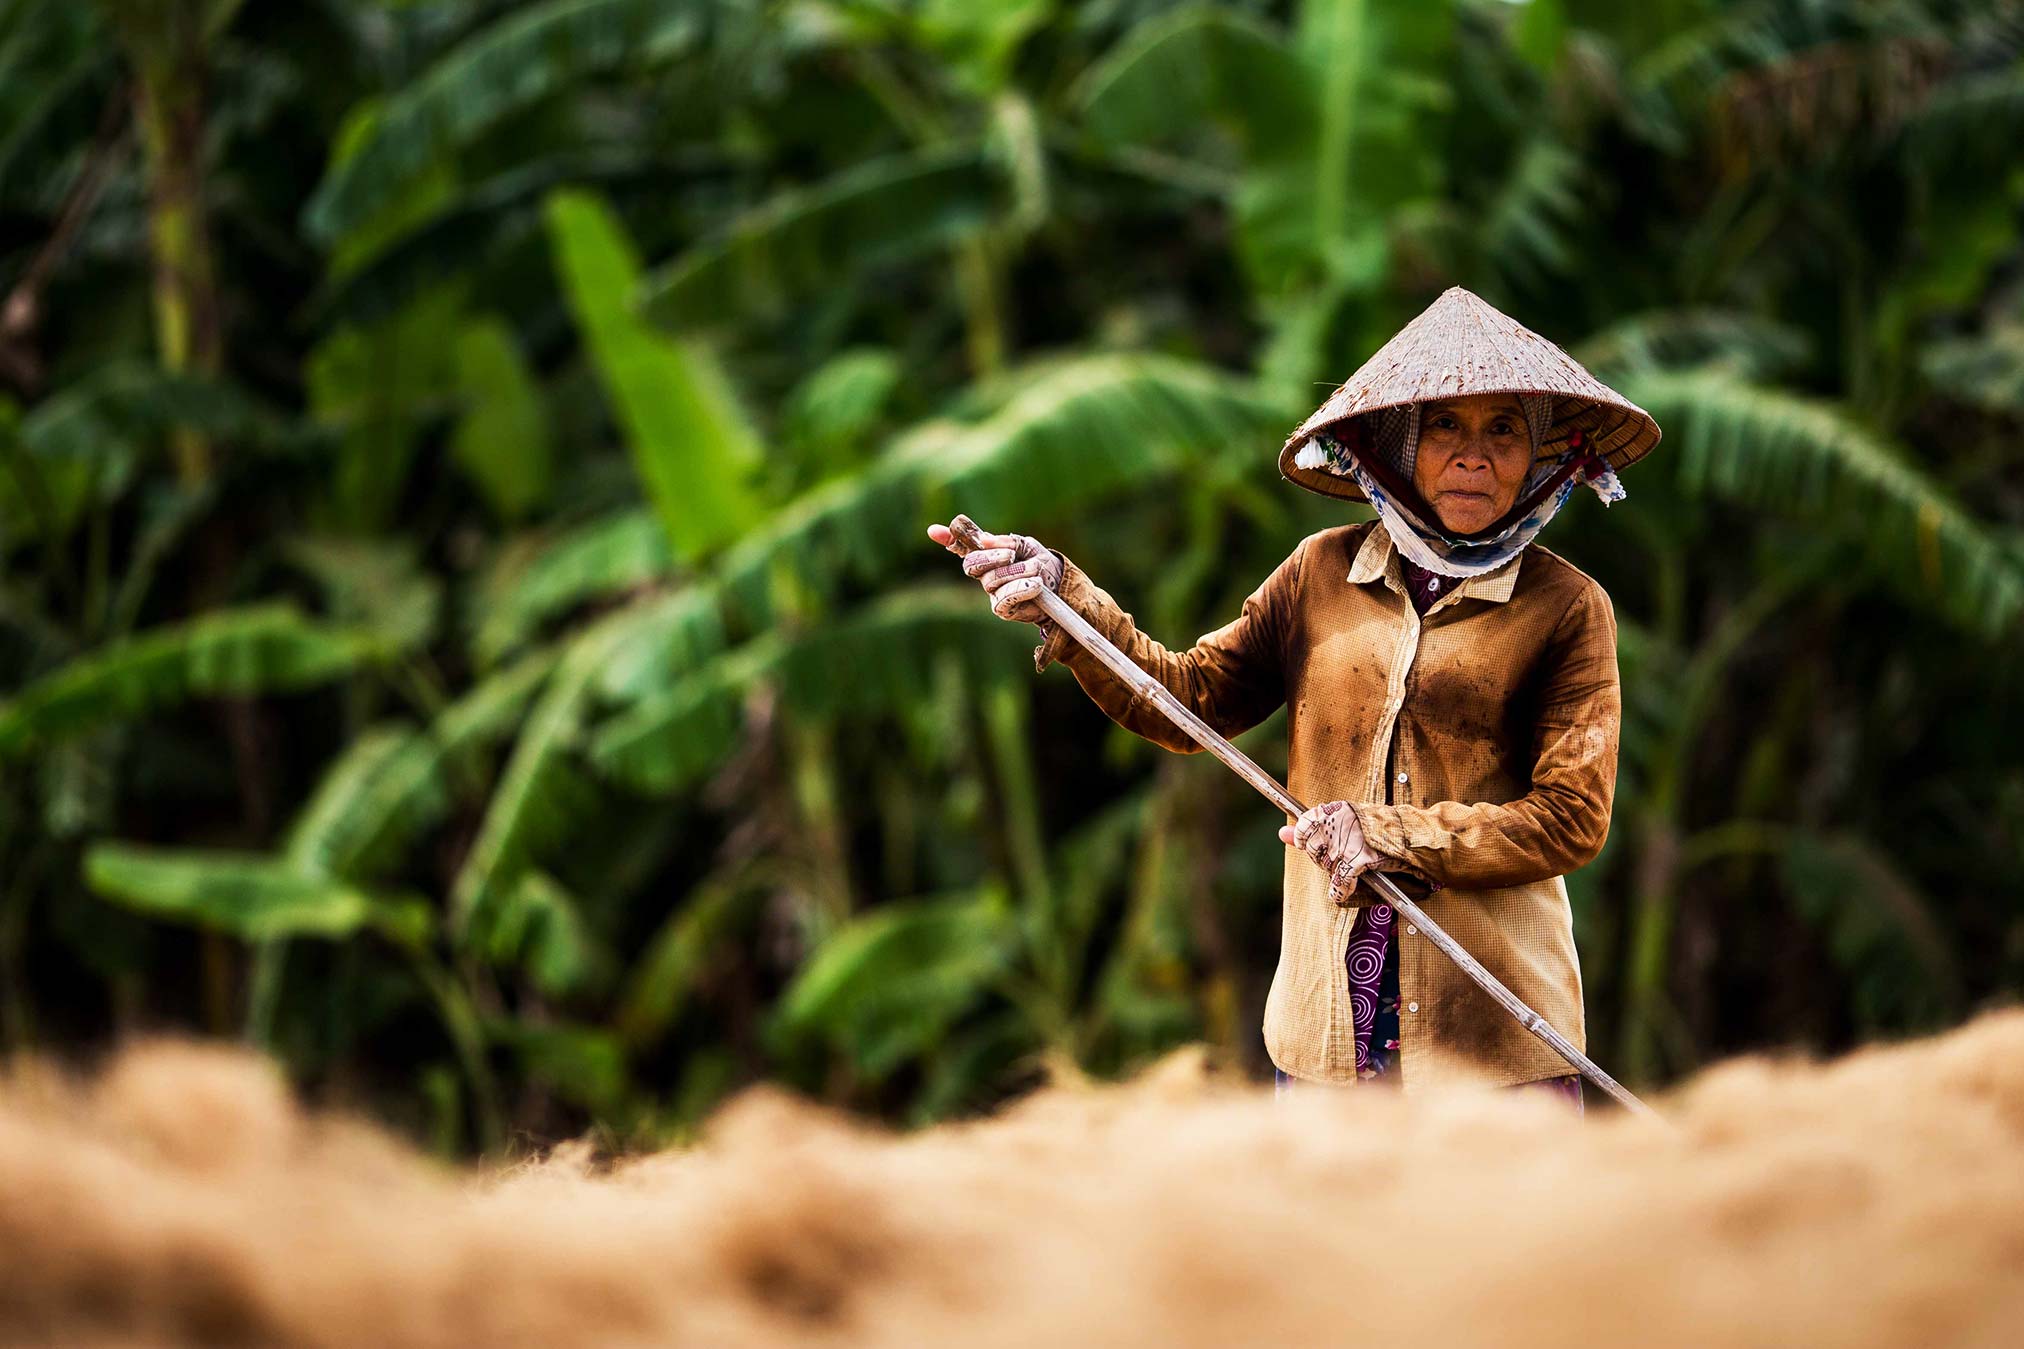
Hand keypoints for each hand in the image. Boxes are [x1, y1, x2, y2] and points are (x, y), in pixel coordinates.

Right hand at [927, 517, 1062, 624]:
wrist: (1061, 586)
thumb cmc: (1042, 563)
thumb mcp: (1026, 546)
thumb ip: (1005, 542)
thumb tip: (983, 540)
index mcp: (989, 555)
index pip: (963, 547)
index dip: (947, 538)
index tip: (932, 531)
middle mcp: (986, 574)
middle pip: (972, 565)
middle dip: (990, 557)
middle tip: (1011, 554)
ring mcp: (992, 593)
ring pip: (991, 580)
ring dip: (1017, 572)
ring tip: (1036, 569)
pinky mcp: (1003, 609)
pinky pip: (1004, 598)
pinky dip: (1020, 589)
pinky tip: (1035, 585)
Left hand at [1278, 800, 1381, 906]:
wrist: (1408, 835)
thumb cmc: (1375, 828)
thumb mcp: (1342, 820)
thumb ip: (1308, 827)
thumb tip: (1281, 834)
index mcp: (1334, 810)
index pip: (1303, 826)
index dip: (1306, 840)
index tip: (1314, 844)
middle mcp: (1337, 824)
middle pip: (1314, 850)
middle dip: (1324, 858)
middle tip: (1341, 856)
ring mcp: (1347, 843)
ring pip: (1326, 866)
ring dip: (1335, 872)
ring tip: (1350, 866)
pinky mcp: (1358, 860)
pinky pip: (1340, 882)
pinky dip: (1341, 890)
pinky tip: (1344, 890)